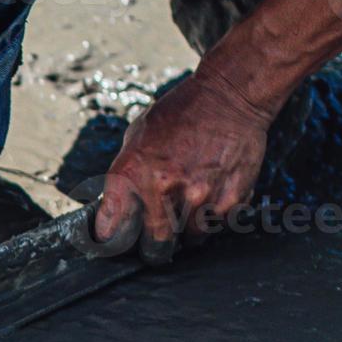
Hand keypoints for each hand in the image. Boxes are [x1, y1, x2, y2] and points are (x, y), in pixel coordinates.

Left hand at [94, 69, 271, 262]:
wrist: (229, 94)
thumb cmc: (180, 113)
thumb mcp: (136, 138)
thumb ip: (126, 176)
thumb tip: (115, 209)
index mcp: (131, 174)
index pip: (111, 231)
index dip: (112, 242)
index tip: (116, 243)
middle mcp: (162, 189)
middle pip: (154, 246)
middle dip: (154, 246)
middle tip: (157, 240)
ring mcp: (198, 196)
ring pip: (190, 240)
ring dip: (188, 232)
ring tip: (189, 211)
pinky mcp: (230, 198)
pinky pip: (218, 225)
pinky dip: (215, 219)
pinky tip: (212, 199)